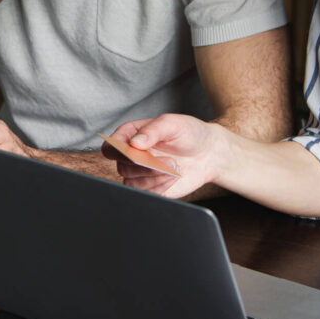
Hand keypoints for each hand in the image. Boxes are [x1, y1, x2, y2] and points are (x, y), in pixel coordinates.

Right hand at [104, 114, 221, 198]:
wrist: (208, 154)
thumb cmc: (190, 134)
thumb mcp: (173, 124)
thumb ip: (153, 130)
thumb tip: (134, 143)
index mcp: (131, 135)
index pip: (111, 146)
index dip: (118, 151)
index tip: (137, 150)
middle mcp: (132, 155)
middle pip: (122, 166)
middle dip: (145, 166)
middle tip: (167, 161)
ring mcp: (139, 173)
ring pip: (132, 183)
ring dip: (155, 177)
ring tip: (175, 166)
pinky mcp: (150, 188)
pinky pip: (146, 194)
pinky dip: (161, 186)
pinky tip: (174, 176)